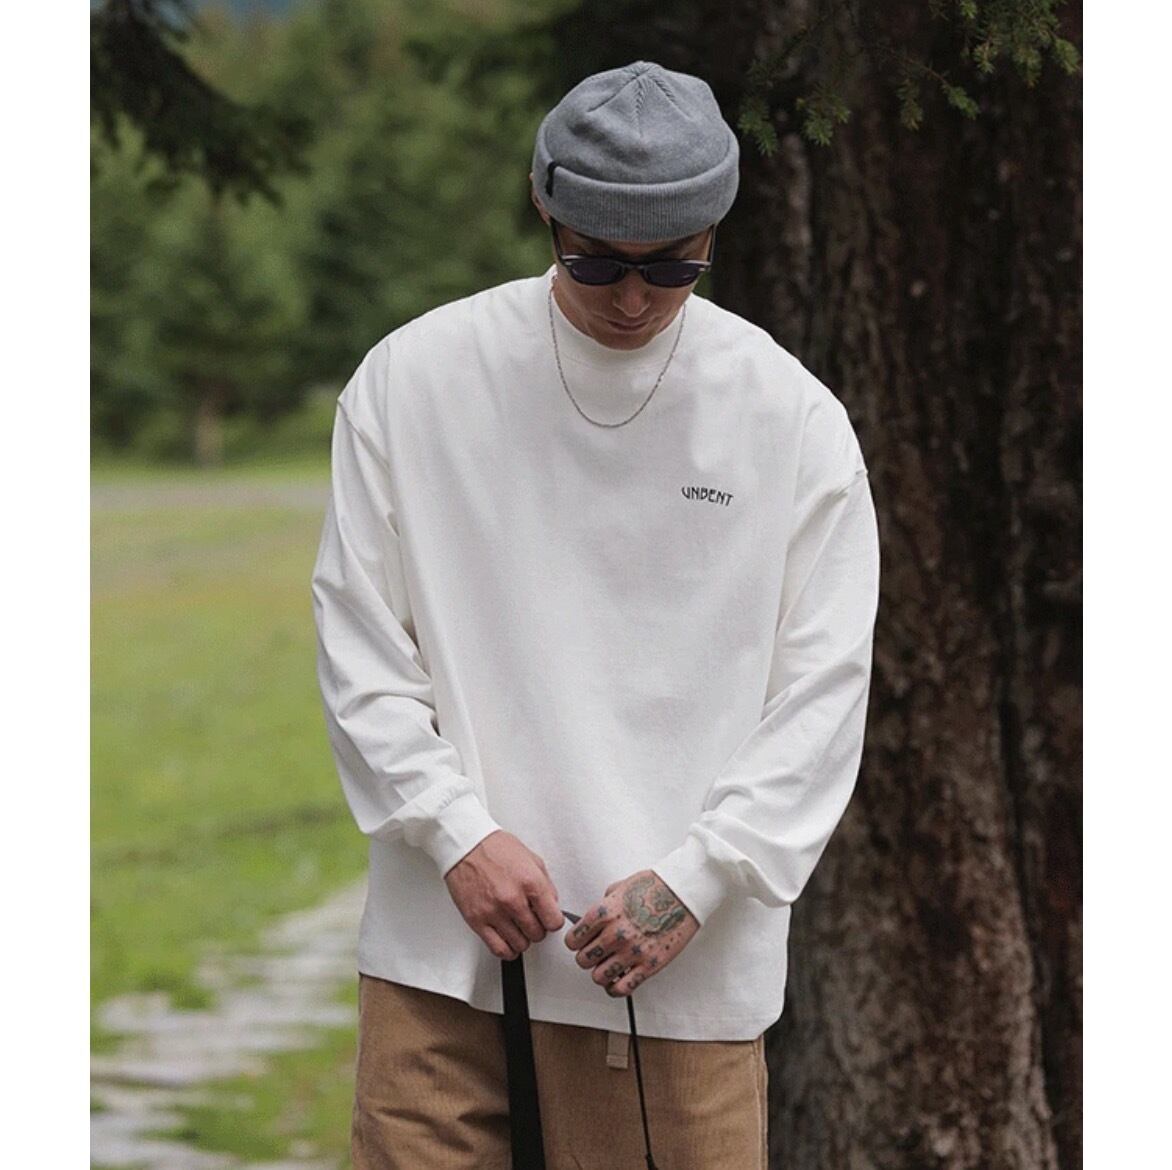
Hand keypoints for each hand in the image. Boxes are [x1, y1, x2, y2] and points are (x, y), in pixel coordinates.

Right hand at [444, 830, 563, 960]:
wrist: (465, 845)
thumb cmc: (495, 848)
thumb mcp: (531, 859)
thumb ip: (545, 884)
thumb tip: (552, 905)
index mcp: (531, 882)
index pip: (554, 920)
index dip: (553, 921)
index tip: (549, 919)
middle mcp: (513, 899)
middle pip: (538, 934)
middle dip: (538, 928)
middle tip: (532, 920)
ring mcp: (494, 912)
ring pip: (520, 944)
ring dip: (523, 938)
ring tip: (519, 928)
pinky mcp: (477, 920)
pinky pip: (499, 949)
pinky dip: (508, 950)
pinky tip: (509, 940)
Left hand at [565, 869, 698, 996]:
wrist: (684, 892)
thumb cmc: (656, 886)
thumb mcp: (621, 887)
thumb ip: (604, 905)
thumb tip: (595, 920)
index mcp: (604, 912)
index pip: (573, 940)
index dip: (576, 942)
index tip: (580, 943)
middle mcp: (615, 934)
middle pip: (582, 960)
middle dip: (587, 958)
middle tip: (595, 954)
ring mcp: (632, 952)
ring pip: (598, 977)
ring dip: (601, 973)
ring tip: (607, 966)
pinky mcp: (649, 965)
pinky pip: (622, 988)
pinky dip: (616, 988)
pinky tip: (618, 980)